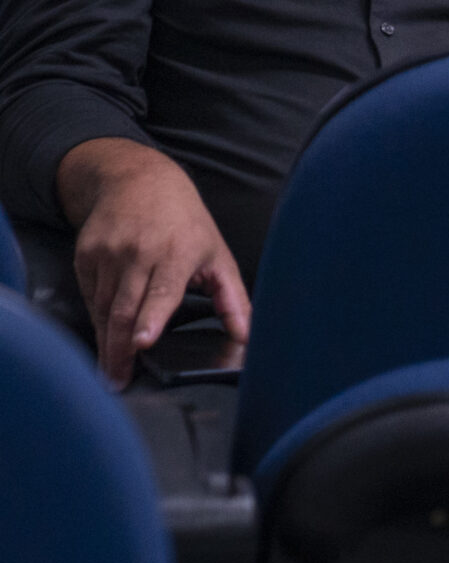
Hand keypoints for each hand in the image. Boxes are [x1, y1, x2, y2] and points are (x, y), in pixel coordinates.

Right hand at [57, 138, 249, 387]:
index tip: (142, 342)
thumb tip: (248, 337)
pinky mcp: (86, 255)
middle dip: (119, 349)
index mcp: (177, 252)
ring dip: (105, 342)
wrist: (139, 180)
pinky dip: (97, 319)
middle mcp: (139, 251)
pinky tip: (105, 337)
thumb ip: (232, 298)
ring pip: (103, 307)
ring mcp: (108, 252)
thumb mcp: (218, 254)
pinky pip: (89, 296)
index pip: (163, 290)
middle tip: (118, 383)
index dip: (151, 317)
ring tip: (111, 372)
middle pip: (125, 308)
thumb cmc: (186, 223)